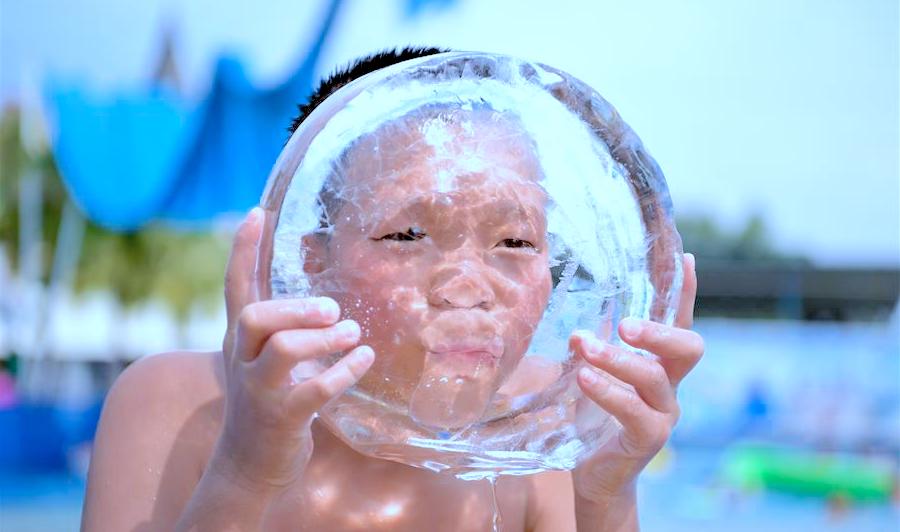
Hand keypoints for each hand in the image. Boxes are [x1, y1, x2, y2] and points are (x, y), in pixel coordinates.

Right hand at [213, 207, 374, 491]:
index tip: (257, 212)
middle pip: (255, 317)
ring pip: (283, 350)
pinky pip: (315, 390)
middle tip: (332, 310)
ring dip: (324, 338)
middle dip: (295, 307)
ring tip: (353, 333)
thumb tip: (321, 302)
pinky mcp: (281, 419)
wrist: (247, 467)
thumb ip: (282, 331)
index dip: (244, 251)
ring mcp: (258, 392)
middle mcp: (241, 362)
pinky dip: (345, 371)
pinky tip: (365, 359)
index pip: (234, 287)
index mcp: (238, 341)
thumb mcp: (262, 362)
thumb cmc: (265, 405)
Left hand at [570, 253, 703, 502]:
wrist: (596, 475)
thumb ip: (592, 348)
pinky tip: (583, 377)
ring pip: (653, 376)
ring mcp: (664, 413)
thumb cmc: (595, 417)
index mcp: (660, 364)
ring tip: (583, 345)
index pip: (679, 321)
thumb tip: (577, 327)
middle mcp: (671, 385)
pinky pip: (633, 410)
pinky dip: (607, 390)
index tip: (685, 257)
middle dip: (659, 330)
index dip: (685, 291)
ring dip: (616, 358)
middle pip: (688, 347)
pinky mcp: (649, 438)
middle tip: (624, 324)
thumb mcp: (594, 374)